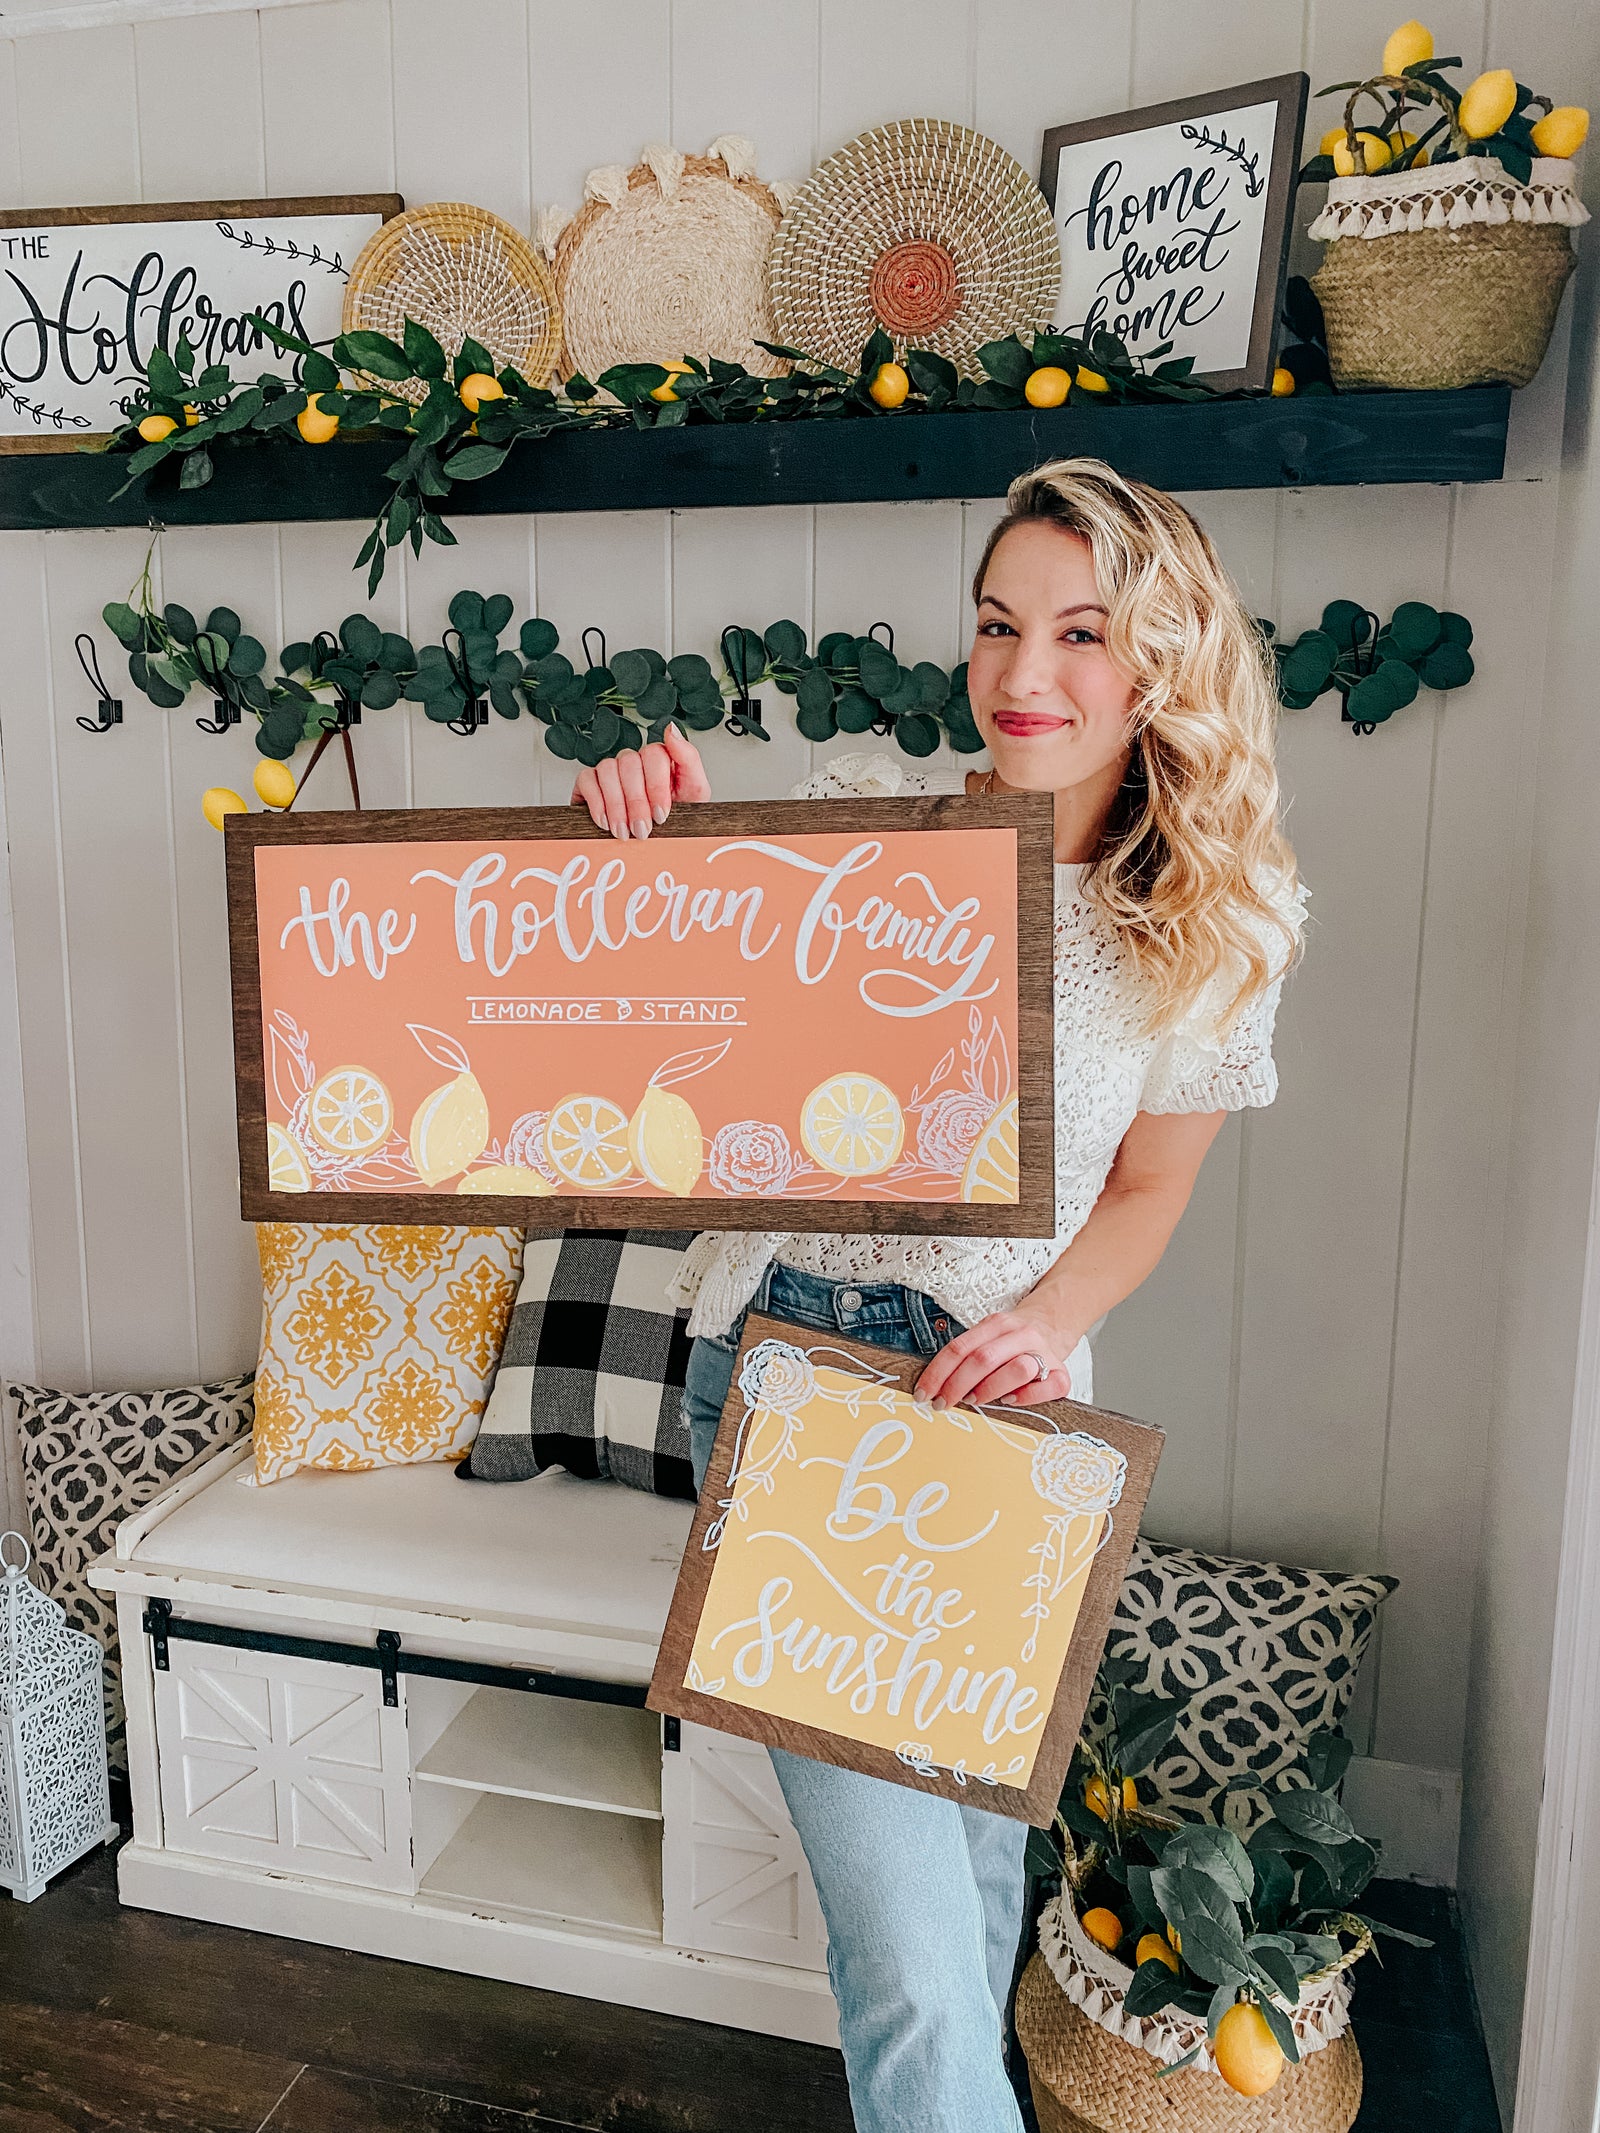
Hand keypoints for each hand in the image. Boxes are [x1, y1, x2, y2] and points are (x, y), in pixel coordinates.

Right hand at [570, 724, 710, 838]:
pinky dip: (596, 802)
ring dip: (616, 805)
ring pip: (608, 769)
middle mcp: (634, 760)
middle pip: (629, 764)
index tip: (661, 815)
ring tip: (624, 831)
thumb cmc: (675, 818)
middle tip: (642, 830)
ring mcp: (611, 768)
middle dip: (636, 803)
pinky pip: (587, 779)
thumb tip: (671, 728)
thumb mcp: (695, 791)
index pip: (654, 754)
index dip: (656, 786)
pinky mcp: (589, 781)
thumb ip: (689, 758)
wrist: (654, 844)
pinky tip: (605, 822)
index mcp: (660, 759)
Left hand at [915, 1309, 1077, 1409]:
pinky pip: (1047, 1387)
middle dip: (957, 1386)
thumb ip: (966, 1357)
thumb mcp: (987, 1338)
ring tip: (975, 1400)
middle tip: (943, 1403)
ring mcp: (1044, 1353)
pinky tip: (1009, 1400)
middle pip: (984, 1359)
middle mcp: (1020, 1335)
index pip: (960, 1348)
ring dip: (990, 1389)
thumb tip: (934, 1387)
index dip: (937, 1373)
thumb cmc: (1011, 1342)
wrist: (1053, 1325)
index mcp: (996, 1325)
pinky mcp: (1062, 1374)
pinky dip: (1026, 1397)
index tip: (923, 1393)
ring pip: (1017, 1369)